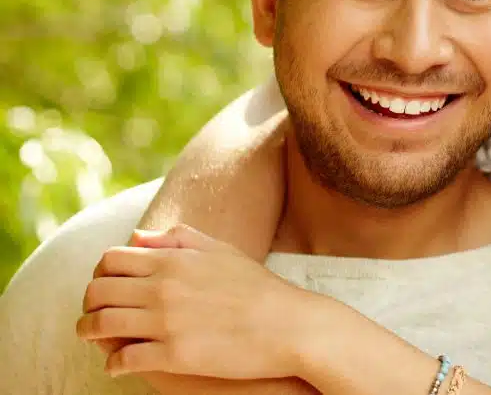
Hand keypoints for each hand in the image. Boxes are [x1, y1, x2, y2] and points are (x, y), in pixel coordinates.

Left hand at [77, 224, 309, 379]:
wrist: (289, 326)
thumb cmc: (258, 288)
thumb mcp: (222, 251)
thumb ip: (178, 240)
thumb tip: (137, 237)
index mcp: (173, 261)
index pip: (110, 260)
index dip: (100, 273)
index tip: (106, 286)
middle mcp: (163, 288)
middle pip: (97, 291)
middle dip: (89, 303)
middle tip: (95, 313)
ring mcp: (166, 323)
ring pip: (101, 325)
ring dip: (90, 332)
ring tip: (95, 339)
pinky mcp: (174, 356)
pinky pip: (123, 359)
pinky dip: (113, 363)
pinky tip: (118, 364)